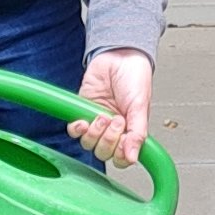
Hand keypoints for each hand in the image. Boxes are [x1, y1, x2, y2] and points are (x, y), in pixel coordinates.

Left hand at [70, 49, 153, 164]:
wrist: (118, 56)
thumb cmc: (134, 78)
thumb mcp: (140, 107)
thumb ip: (137, 134)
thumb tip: (134, 157)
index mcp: (130, 131)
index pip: (122, 157)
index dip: (121, 155)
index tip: (124, 142)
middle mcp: (113, 130)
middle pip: (103, 153)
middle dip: (108, 139)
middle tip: (116, 120)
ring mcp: (97, 122)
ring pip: (88, 144)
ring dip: (95, 132)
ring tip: (103, 114)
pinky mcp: (82, 111)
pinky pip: (74, 131)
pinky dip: (77, 128)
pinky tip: (84, 120)